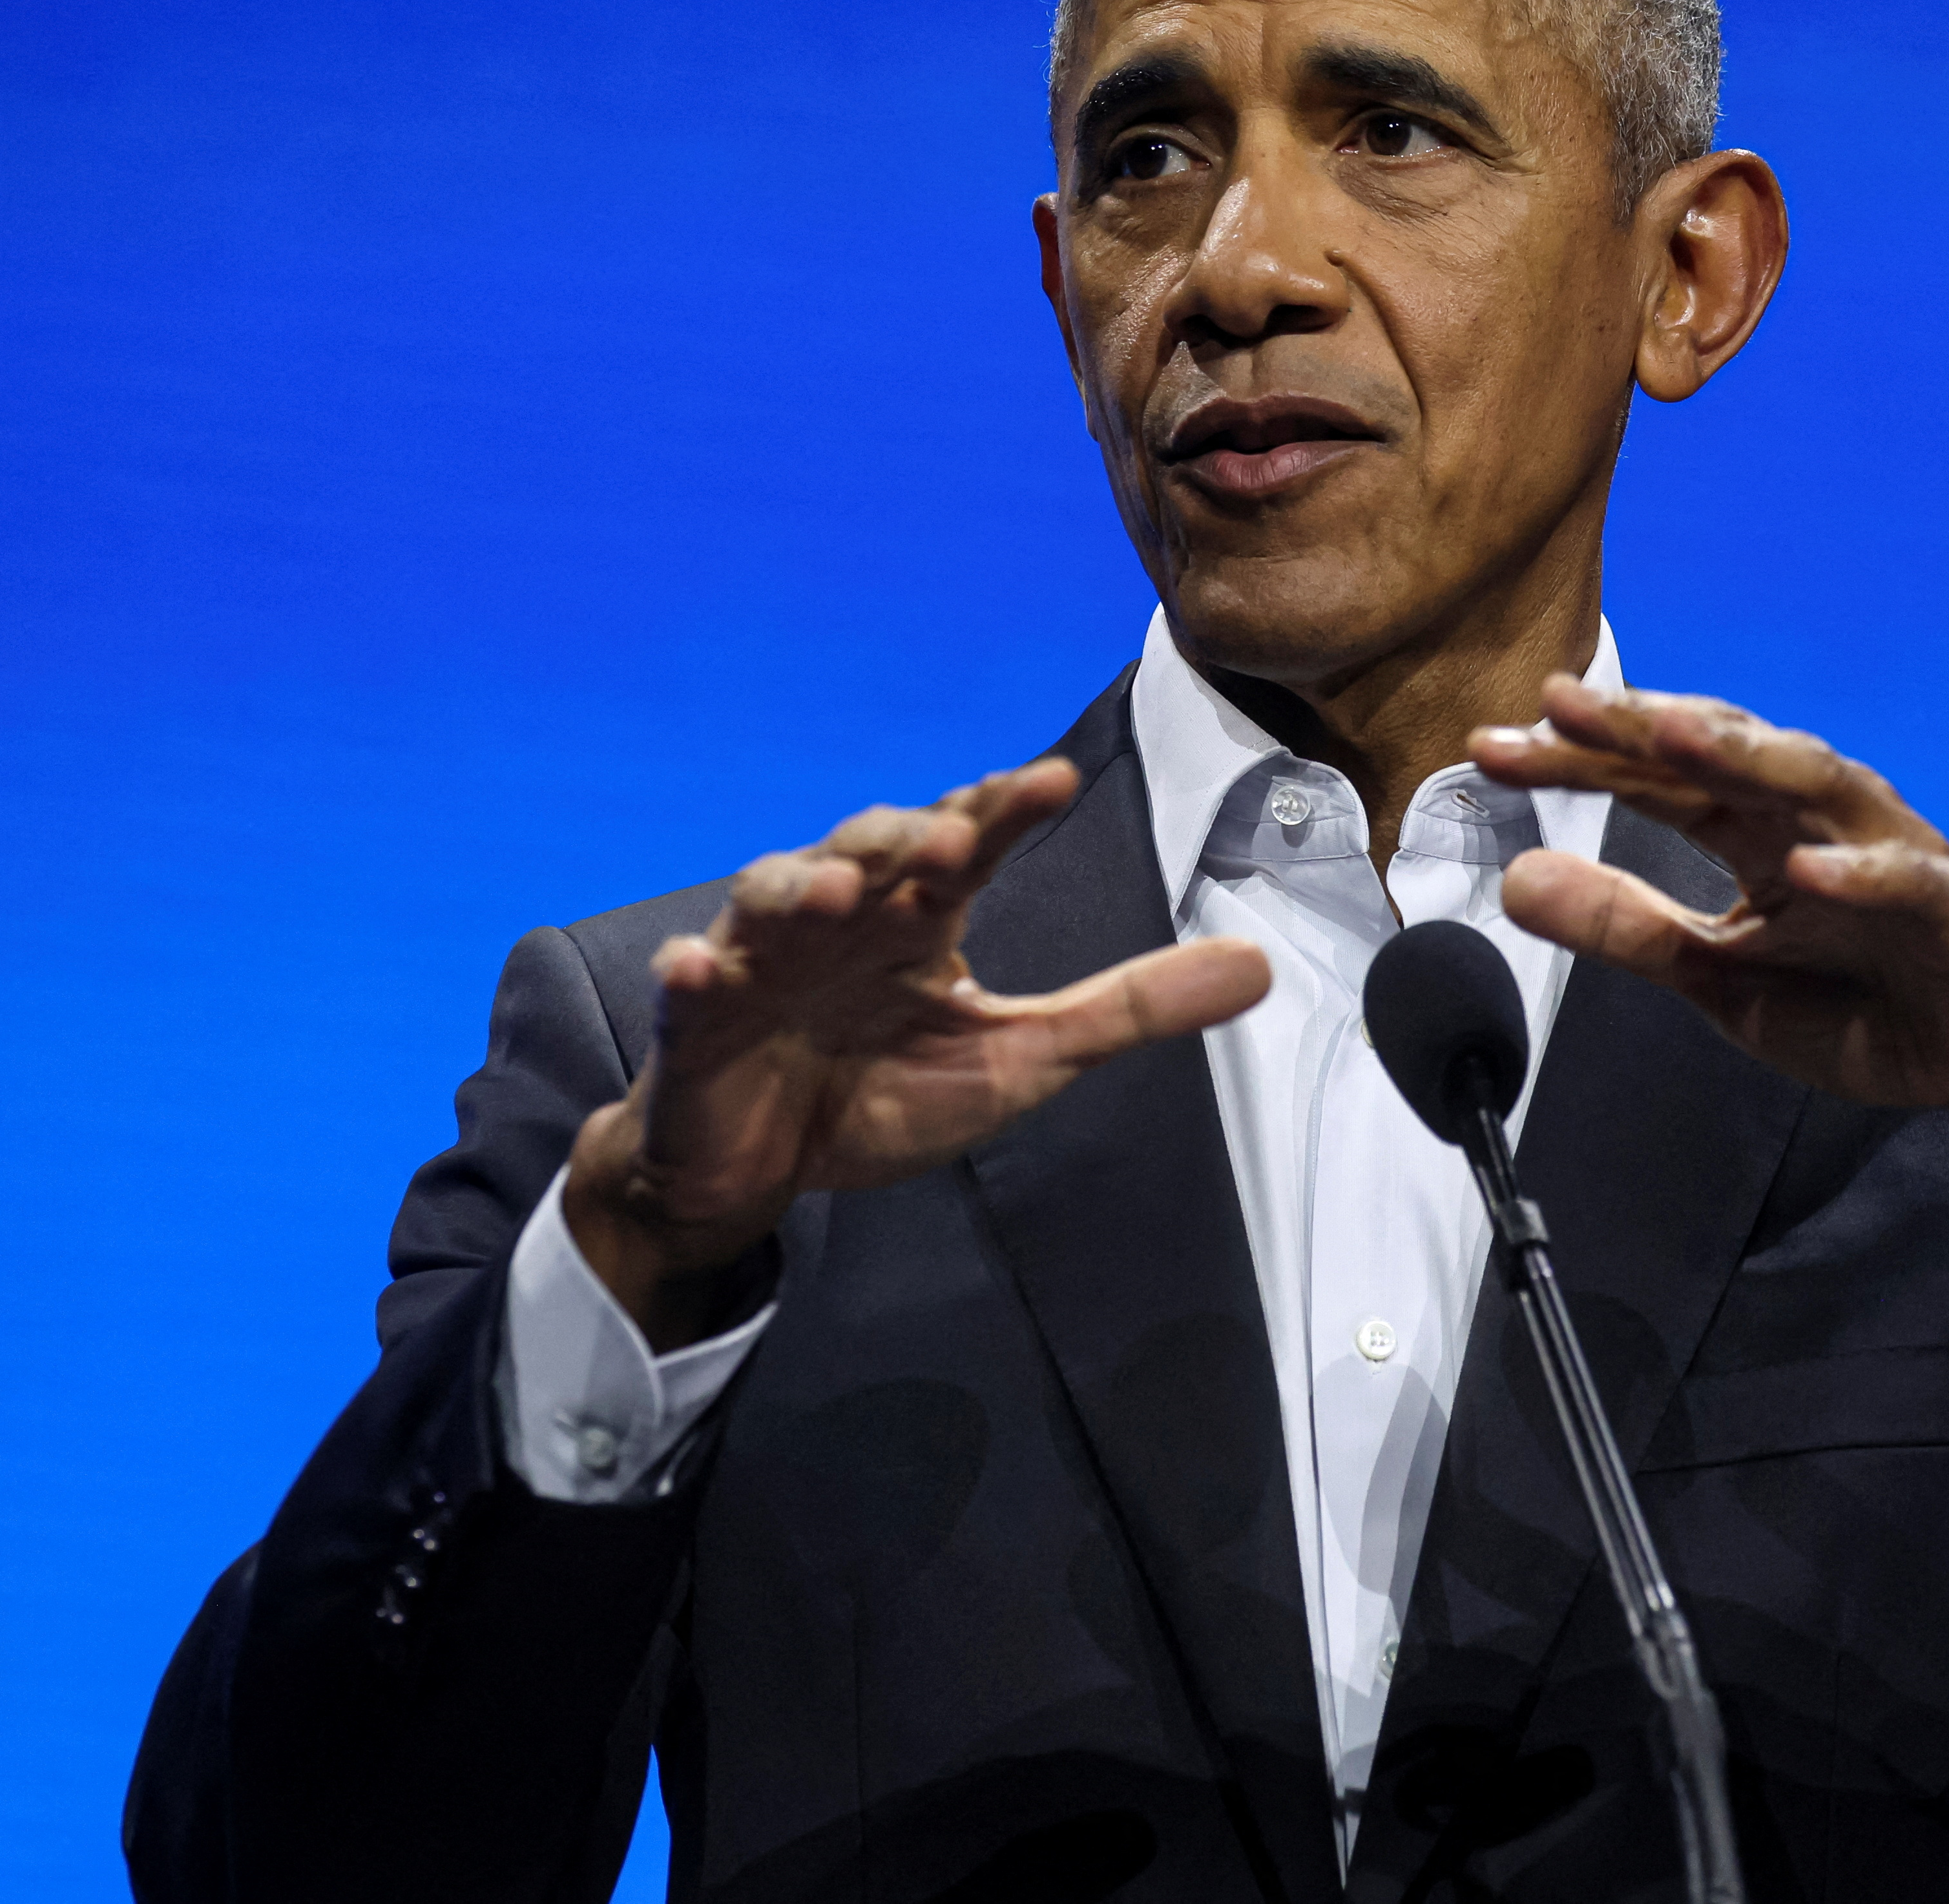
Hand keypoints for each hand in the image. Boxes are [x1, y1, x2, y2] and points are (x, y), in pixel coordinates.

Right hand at [564, 758, 1269, 1345]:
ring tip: (835, 895)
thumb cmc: (884, 1095)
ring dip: (800, 884)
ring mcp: (764, 959)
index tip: (1052, 781)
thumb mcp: (1022, 1060)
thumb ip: (1128, 1010)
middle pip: (871, 847)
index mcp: (921, 920)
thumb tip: (1260, 966)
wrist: (762, 1167)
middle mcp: (844, 917)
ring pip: (775, 893)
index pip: (969, 842)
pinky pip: (688, 983)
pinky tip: (696, 966)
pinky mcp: (700, 1013)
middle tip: (953, 842)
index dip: (1005, 808)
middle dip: (907, 836)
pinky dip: (690, 971)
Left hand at [1469, 681, 1948, 1211]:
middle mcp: (1821, 824)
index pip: (1657, 781)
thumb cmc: (1869, 1008)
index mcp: (1760, 837)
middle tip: (1556, 705)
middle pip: (1726, 756)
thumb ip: (1627, 931)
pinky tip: (1811, 873)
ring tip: (1670, 736)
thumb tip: (1514, 881)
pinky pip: (1911, 885)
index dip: (1577, 762)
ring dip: (1746, 755)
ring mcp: (1894, 857)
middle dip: (1642, 728)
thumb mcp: (1723, 983)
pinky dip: (1864, 874)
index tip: (1489, 751)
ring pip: (1820, 784)